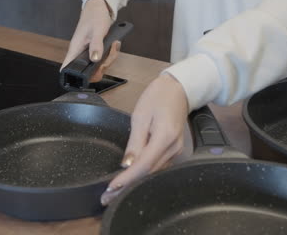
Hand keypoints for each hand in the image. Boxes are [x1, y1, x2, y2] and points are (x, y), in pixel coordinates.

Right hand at [61, 0, 119, 82]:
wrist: (98, 8)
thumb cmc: (94, 16)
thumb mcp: (97, 30)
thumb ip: (96, 45)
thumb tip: (94, 59)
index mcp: (75, 49)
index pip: (67, 68)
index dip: (73, 77)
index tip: (86, 77)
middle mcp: (79, 53)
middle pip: (88, 72)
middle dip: (101, 68)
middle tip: (107, 58)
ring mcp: (87, 53)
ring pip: (97, 67)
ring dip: (109, 60)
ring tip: (113, 46)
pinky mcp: (94, 52)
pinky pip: (103, 60)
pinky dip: (110, 55)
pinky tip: (113, 45)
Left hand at [101, 74, 188, 204]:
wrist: (178, 89)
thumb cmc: (158, 97)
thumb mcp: (140, 116)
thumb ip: (134, 143)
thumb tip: (127, 165)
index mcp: (164, 137)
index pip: (143, 165)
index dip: (127, 179)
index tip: (111, 188)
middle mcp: (173, 149)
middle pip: (148, 173)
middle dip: (127, 186)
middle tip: (107, 197)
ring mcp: (176, 151)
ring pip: (153, 172)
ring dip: (134, 182)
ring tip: (115, 192)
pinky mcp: (175, 151)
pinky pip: (157, 166)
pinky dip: (143, 174)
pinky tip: (130, 179)